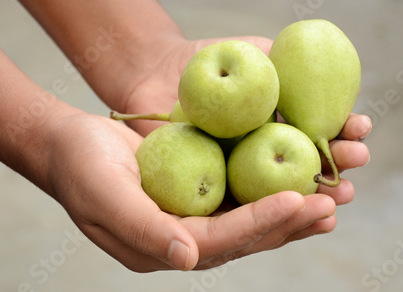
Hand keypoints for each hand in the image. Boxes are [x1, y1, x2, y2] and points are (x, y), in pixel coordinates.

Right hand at [45, 104, 369, 271]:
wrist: (71, 145)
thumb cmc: (82, 167)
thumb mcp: (105, 195)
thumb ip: (142, 228)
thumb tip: (188, 259)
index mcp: (163, 246)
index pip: (220, 241)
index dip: (260, 224)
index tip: (299, 201)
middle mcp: (184, 237)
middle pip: (245, 235)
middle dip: (290, 221)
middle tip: (331, 203)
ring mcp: (194, 215)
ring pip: (250, 217)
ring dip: (292, 208)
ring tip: (332, 198)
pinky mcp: (199, 190)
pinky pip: (241, 193)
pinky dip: (271, 187)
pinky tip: (300, 178)